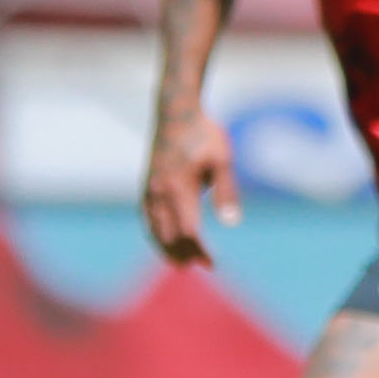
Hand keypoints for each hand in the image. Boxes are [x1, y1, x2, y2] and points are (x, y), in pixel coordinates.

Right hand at [141, 107, 240, 266]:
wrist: (176, 112)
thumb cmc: (204, 135)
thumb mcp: (222, 160)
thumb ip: (226, 192)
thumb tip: (232, 223)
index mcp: (179, 188)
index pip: (188, 231)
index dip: (199, 251)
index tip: (212, 264)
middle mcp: (160, 192)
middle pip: (168, 236)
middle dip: (184, 254)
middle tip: (201, 265)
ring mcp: (150, 190)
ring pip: (154, 230)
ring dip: (168, 249)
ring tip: (182, 263)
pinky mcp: (147, 186)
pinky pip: (147, 219)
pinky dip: (156, 235)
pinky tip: (166, 242)